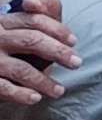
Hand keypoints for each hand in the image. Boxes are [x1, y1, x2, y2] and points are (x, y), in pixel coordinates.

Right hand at [0, 0, 77, 119]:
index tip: (73, 40)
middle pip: (32, 40)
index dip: (56, 29)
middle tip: (76, 62)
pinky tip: (34, 98)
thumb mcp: (3, 30)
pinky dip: (20, 93)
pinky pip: (3, 87)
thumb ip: (23, 25)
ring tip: (58, 90)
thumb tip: (50, 22)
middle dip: (58, 51)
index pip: (34, 21)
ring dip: (43, 80)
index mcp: (2, 23)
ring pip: (21, 68)